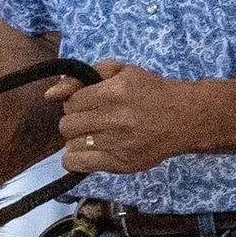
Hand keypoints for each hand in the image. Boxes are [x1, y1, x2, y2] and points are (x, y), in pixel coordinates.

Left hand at [55, 62, 207, 175]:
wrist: (184, 118)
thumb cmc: (151, 92)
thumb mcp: (119, 72)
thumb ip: (82, 77)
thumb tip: (50, 94)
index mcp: (115, 92)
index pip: (71, 102)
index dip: (75, 102)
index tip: (88, 103)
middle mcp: (117, 118)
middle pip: (68, 124)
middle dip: (75, 120)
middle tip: (91, 119)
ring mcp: (119, 144)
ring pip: (71, 144)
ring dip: (78, 139)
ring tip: (95, 134)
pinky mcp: (122, 164)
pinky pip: (79, 164)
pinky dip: (75, 159)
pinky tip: (85, 151)